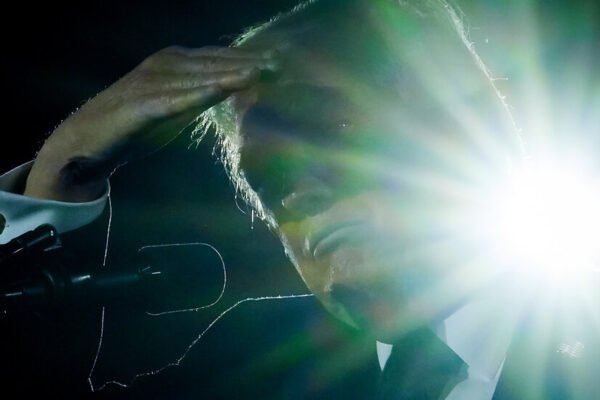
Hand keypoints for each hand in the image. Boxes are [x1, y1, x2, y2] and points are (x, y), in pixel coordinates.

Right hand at [25, 46, 275, 201]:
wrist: (88, 140)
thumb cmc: (137, 124)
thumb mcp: (177, 106)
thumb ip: (203, 97)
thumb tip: (236, 93)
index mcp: (175, 62)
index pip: (219, 57)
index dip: (249, 57)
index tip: (279, 60)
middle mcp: (165, 65)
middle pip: (215, 62)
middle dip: (249, 61)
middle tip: (282, 62)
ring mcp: (153, 82)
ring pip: (200, 76)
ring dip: (233, 73)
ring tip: (263, 70)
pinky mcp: (143, 105)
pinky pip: (178, 99)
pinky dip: (202, 93)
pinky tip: (225, 89)